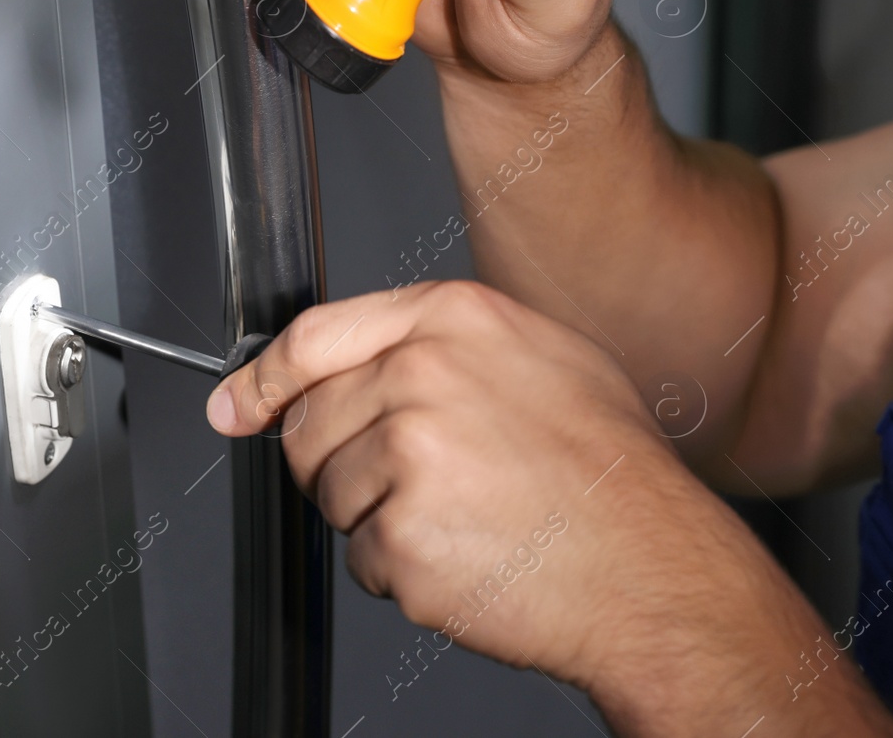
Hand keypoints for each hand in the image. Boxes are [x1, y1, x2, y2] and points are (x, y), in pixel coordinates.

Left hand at [203, 281, 735, 692]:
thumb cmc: (609, 472)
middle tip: (413, 487)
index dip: (264, 378)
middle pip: (311, 423)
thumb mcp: (542, 360)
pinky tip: (468, 556)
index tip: (238, 405)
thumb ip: (441, 345)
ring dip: (378, 521)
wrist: (653, 567)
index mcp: (457, 320)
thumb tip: (351, 364)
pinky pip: (360, 557)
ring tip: (465, 518)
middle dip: (338, 464)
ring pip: (331, 495)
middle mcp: (426, 375)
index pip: (315, 337)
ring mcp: (412, 455)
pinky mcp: (405, 535)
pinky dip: (401, 572)